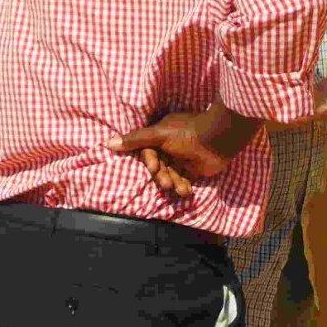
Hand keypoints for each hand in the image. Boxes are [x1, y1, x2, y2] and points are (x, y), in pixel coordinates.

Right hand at [107, 112, 226, 192]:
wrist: (219, 140)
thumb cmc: (188, 134)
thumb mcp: (159, 135)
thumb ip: (136, 140)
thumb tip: (107, 143)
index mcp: (162, 134)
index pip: (149, 152)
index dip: (150, 161)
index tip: (154, 168)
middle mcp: (171, 145)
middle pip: (159, 166)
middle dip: (162, 176)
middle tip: (166, 184)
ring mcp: (182, 157)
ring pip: (171, 174)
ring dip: (174, 183)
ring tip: (181, 190)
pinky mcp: (194, 168)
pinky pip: (183, 180)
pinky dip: (183, 187)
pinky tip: (187, 193)